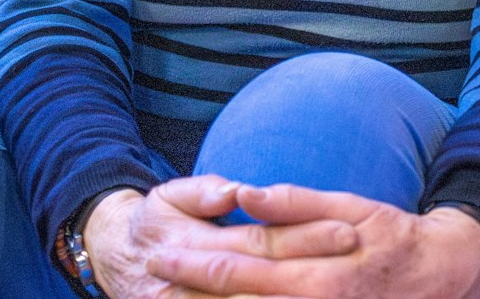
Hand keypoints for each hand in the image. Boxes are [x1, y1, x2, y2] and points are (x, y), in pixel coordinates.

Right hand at [82, 176, 358, 298]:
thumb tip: (234, 191)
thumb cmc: (155, 224)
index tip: (349, 229)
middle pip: (268, 278)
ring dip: (300, 296)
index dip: (304, 236)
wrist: (120, 261)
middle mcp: (197, 282)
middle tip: (359, 258)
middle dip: (315, 267)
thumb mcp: (169, 197)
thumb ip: (201, 191)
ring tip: (349, 290)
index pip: (261, 240)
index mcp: (195, 242)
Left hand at [144, 184, 479, 298]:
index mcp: (314, 275)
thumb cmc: (396, 237)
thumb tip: (245, 195)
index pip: (239, 271)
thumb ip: (296, 203)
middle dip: (188, 296)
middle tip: (149, 285)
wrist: (446, 277)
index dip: (193, 266)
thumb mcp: (353, 208)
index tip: (159, 256)